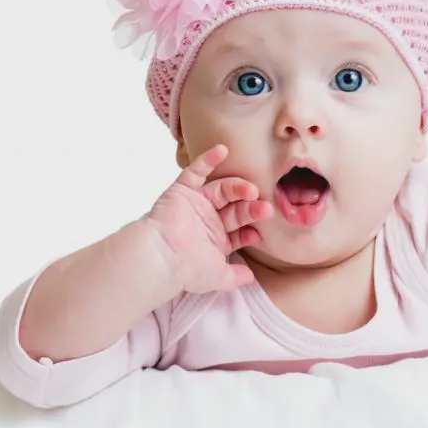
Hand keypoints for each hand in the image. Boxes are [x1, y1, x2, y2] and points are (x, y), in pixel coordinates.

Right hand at [142, 144, 272, 293]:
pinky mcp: (183, 191)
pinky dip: (208, 160)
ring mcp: (196, 204)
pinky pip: (195, 172)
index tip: (260, 233)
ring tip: (250, 190)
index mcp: (216, 238)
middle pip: (236, 208)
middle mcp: (208, 219)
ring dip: (238, 187)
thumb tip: (251, 278)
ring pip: (222, 189)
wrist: (162, 258)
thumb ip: (236, 277)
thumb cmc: (187, 270)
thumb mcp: (219, 277)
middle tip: (264, 207)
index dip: (252, 229)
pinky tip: (223, 150)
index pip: (240, 229)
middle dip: (251, 208)